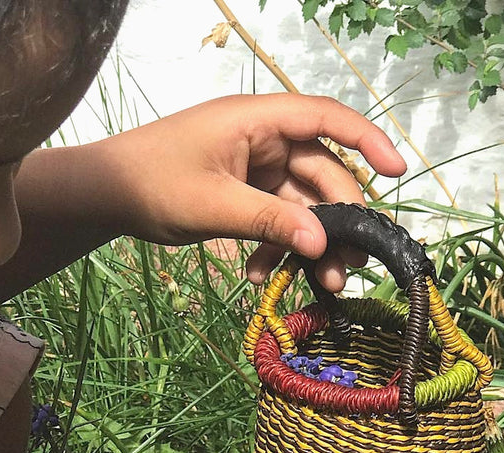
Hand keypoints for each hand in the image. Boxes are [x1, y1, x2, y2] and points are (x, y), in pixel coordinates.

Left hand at [107, 94, 406, 290]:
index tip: (397, 172)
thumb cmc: (151, 182)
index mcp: (257, 120)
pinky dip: (276, 249)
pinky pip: (276, 221)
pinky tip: (262, 277)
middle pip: (321, 175)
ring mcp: (254, 168)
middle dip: (337, 222)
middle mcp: (263, 139)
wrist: (106, 195)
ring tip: (321, 283)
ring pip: (302, 206)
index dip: (367, 141)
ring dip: (310, 245)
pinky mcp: (244, 194)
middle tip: (349, 267)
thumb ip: (270, 222)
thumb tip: (322, 245)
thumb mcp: (214, 205)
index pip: (325, 119)